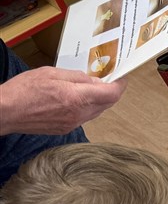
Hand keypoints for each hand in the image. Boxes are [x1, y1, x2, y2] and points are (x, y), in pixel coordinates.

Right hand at [0, 67, 125, 135]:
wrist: (4, 112)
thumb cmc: (23, 91)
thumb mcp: (52, 73)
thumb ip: (77, 77)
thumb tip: (94, 80)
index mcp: (77, 98)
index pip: (112, 94)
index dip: (120, 85)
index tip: (121, 78)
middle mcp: (78, 115)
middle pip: (107, 104)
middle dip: (110, 92)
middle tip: (106, 80)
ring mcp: (72, 124)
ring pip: (96, 112)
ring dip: (98, 101)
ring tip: (90, 88)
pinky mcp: (64, 129)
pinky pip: (84, 118)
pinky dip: (86, 108)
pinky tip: (76, 99)